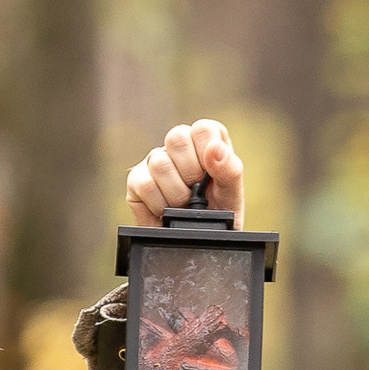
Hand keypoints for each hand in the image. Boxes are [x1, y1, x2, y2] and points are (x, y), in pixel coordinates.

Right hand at [125, 114, 244, 229]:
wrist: (201, 240)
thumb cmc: (219, 212)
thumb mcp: (232, 192)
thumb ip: (230, 168)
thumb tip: (216, 148)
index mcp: (205, 140)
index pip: (203, 128)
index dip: (208, 152)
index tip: (211, 175)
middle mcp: (178, 146)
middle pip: (176, 137)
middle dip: (192, 172)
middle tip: (197, 192)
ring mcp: (155, 161)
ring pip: (160, 162)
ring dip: (177, 192)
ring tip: (183, 203)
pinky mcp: (136, 180)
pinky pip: (145, 185)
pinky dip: (160, 204)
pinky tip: (167, 209)